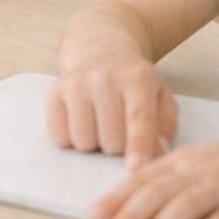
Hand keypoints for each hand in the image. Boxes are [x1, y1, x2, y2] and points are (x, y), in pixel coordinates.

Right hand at [45, 60, 177, 169]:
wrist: (100, 50)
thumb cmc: (133, 83)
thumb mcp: (160, 96)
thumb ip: (164, 126)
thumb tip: (158, 153)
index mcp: (137, 78)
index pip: (139, 118)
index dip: (139, 145)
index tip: (136, 167)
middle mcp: (104, 77)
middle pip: (111, 140)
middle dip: (118, 147)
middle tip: (120, 130)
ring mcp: (76, 84)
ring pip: (83, 142)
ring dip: (94, 144)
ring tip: (100, 125)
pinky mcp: (53, 92)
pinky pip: (60, 136)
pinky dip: (70, 138)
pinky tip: (81, 122)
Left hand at [92, 130, 218, 218]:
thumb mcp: (199, 160)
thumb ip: (167, 172)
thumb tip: (130, 185)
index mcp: (184, 161)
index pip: (143, 178)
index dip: (117, 197)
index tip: (93, 215)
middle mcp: (200, 171)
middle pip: (158, 192)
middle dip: (130, 215)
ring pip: (187, 205)